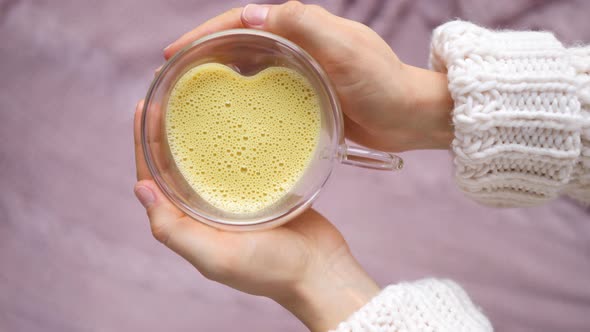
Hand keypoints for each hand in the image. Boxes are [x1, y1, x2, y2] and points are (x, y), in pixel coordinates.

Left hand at [133, 101, 378, 330]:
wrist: (320, 269)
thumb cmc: (270, 269)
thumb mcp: (217, 257)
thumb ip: (175, 229)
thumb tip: (140, 188)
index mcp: (188, 223)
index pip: (152, 178)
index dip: (143, 143)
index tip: (141, 106)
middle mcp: (204, 207)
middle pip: (174, 161)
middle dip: (164, 127)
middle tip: (165, 89)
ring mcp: (231, 195)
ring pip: (203, 155)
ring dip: (193, 127)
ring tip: (191, 94)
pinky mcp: (257, 186)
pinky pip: (235, 156)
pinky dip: (227, 134)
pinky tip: (231, 113)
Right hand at [163, 1, 453, 151]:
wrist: (410, 116)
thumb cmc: (381, 83)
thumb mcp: (345, 49)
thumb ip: (303, 25)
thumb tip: (251, 13)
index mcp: (303, 27)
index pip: (244, 20)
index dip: (206, 33)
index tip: (175, 54)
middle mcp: (299, 45)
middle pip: (241, 43)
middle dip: (205, 55)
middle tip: (174, 79)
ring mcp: (303, 72)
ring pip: (251, 69)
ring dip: (221, 79)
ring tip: (192, 99)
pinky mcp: (308, 97)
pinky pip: (268, 95)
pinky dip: (245, 102)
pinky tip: (231, 118)